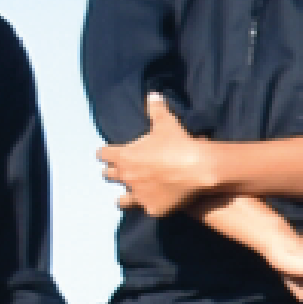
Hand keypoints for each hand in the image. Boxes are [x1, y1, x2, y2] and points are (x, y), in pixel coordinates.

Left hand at [93, 94, 231, 217]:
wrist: (199, 170)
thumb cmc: (179, 144)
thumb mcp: (167, 124)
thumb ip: (156, 109)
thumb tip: (152, 94)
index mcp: (124, 156)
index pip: (103, 155)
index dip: (106, 153)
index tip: (109, 154)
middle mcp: (126, 177)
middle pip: (109, 175)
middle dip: (114, 172)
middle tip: (124, 170)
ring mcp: (138, 195)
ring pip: (121, 199)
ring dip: (126, 195)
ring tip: (134, 193)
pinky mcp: (152, 208)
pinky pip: (145, 208)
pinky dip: (150, 205)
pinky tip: (157, 202)